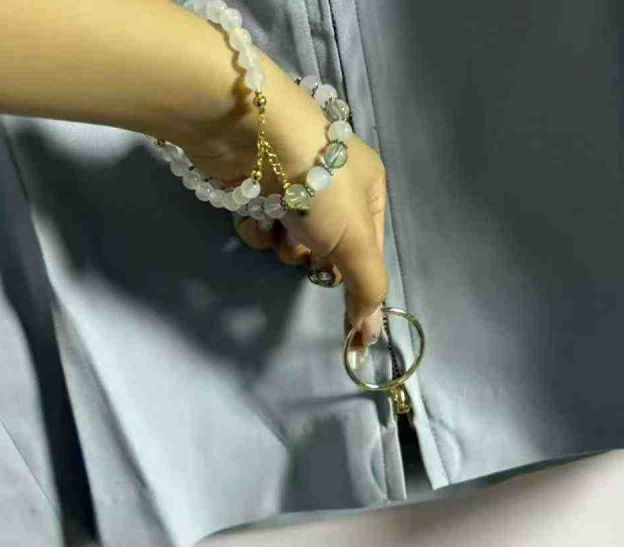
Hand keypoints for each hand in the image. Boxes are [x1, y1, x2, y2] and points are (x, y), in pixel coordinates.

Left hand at [176, 48, 388, 349]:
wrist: (253, 132)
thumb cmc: (317, 184)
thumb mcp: (355, 239)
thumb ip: (366, 288)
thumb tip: (370, 337)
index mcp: (368, 188)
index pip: (369, 251)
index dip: (356, 281)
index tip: (347, 320)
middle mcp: (333, 184)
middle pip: (327, 247)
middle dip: (313, 255)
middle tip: (306, 250)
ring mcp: (292, 182)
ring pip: (291, 239)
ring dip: (283, 243)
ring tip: (278, 224)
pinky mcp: (255, 184)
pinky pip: (261, 224)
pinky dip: (257, 227)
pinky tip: (253, 213)